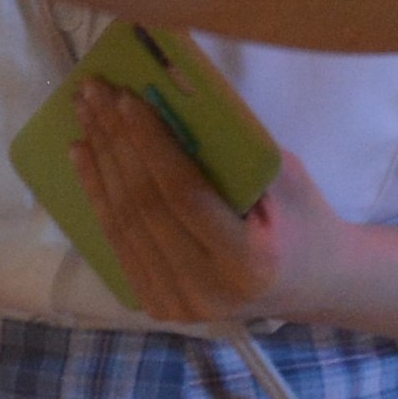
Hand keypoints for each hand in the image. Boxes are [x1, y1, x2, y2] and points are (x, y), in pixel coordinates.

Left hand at [74, 89, 341, 323]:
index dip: (149, 144)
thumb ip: (232, 149)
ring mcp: (179, 304)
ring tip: (84, 115)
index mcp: (249, 261)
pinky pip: (119, 242)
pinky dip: (97, 195)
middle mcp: (208, 291)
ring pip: (122, 224)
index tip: (126, 98)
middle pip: (144, 208)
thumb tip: (167, 98)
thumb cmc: (303, 219)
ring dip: (97, 163)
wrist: (313, 284)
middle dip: (114, 142)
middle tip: (94, 94)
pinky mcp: (159, 304)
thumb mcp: (285, 177)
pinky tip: (84, 156)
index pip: (182, 195)